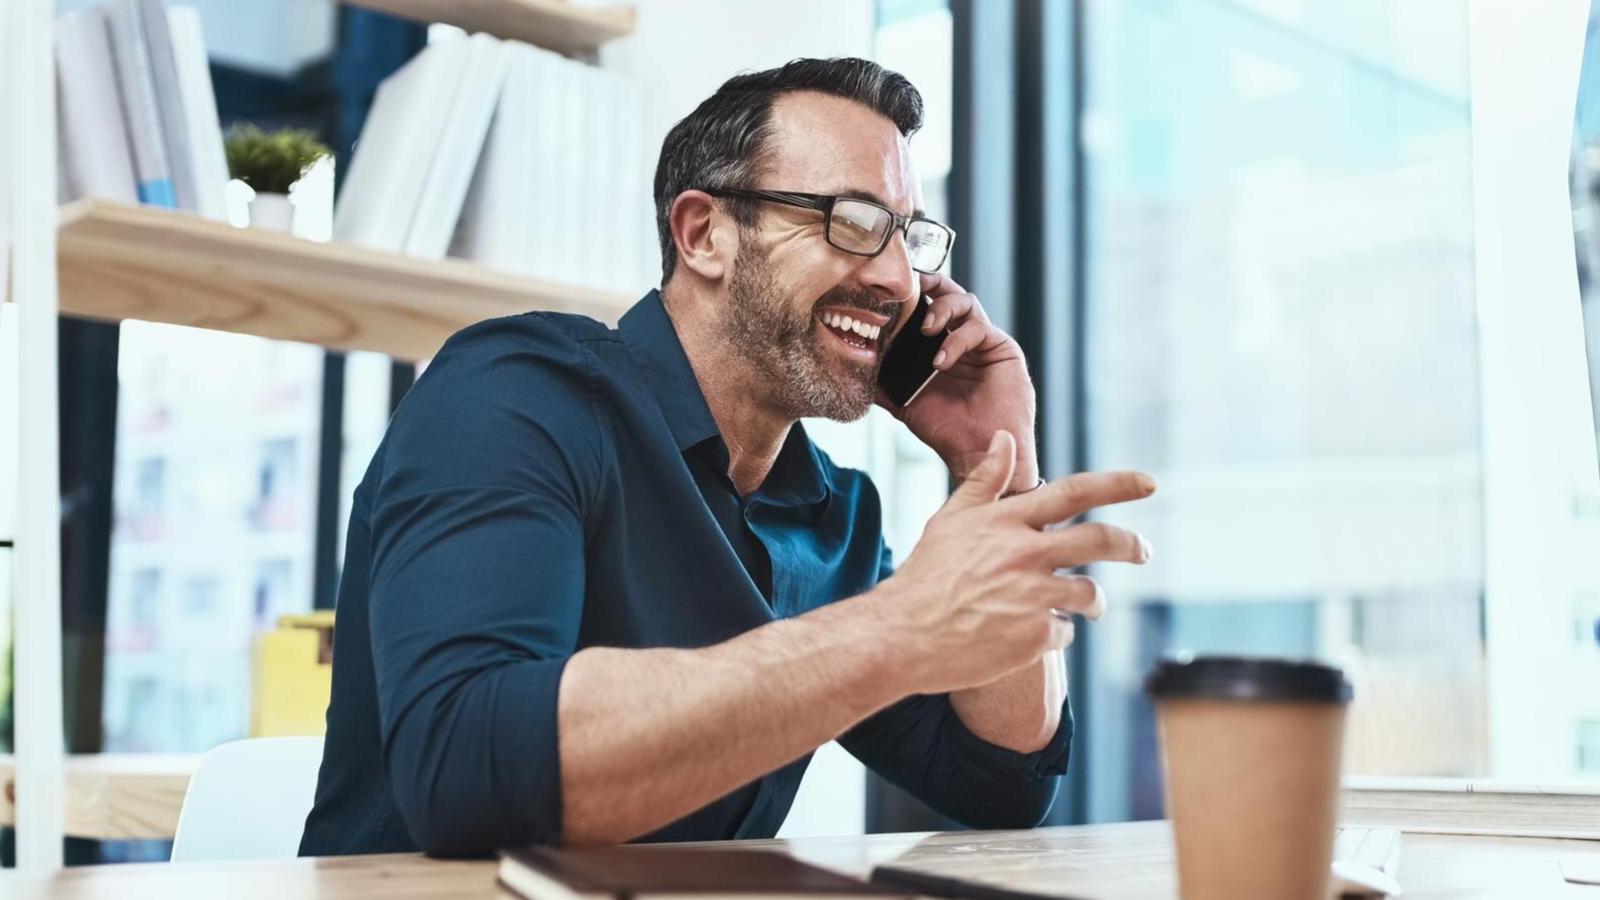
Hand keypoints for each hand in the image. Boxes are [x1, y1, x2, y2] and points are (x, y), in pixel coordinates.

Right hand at [874, 430, 1156, 694]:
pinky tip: (1029, 635)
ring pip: (1089, 594)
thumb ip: (984, 480)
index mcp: (1008, 522)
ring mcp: (1033, 597)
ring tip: (1088, 607)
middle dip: (1132, 545)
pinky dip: (1054, 634)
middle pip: (1101, 541)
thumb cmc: (925, 576)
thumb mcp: (950, 520)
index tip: (1149, 483)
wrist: (902, 636)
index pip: (1075, 492)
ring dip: (1093, 601)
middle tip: (1144, 551)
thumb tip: (1005, 436)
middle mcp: (1026, 554)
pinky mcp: (1035, 637)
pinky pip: (1065, 633)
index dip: (1117, 484)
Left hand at [876, 272, 1038, 490]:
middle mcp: (962, 339)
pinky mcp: (1003, 350)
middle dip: (929, 282)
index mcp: (940, 346)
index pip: (926, 307)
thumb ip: (884, 383)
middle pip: (949, 292)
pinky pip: (979, 329)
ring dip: (942, 308)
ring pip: (966, 302)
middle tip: (910, 285)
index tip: (887, 291)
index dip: (911, 295)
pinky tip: (941, 360)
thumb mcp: (906, 403)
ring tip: (925, 329)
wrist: (977, 453)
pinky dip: (957, 339)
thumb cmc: (947, 431)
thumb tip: (855, 369)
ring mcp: (983, 343)